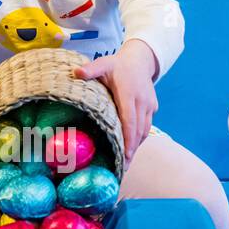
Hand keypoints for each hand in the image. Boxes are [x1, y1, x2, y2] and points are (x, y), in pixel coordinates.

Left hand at [72, 40, 158, 163]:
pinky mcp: (152, 108)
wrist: (140, 60)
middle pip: (138, 131)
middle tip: (122, 169)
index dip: (128, 140)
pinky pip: (146, 127)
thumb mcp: (103, 63)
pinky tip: (131, 149)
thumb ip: (90, 70)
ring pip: (144, 131)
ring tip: (126, 163)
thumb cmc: (117, 65)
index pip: (130, 121)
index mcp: (130, 94)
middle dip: (131, 151)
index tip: (125, 156)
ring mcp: (150, 106)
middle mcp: (142, 102)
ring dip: (136, 147)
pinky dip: (139, 139)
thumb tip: (75, 73)